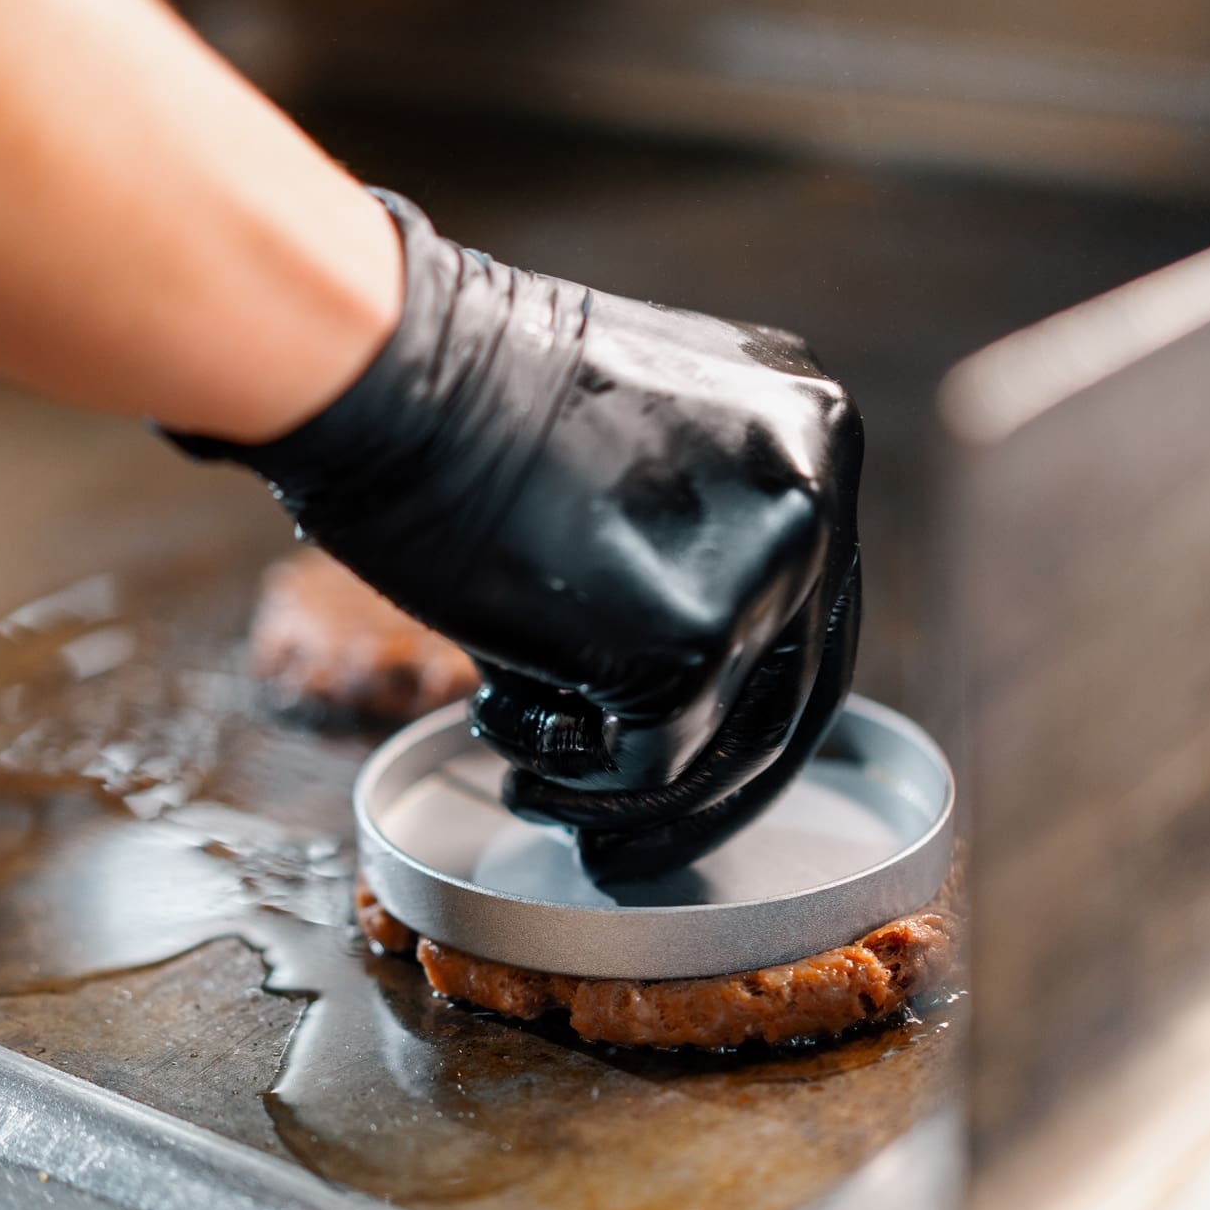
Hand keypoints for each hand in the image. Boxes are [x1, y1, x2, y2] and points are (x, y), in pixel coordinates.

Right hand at [169, 193, 861, 881]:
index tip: (682, 750)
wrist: (392, 370)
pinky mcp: (692, 645)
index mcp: (810, 430)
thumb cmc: (462, 391)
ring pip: (725, 746)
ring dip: (623, 792)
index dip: (741, 697)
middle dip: (702, 787)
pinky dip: (568, 769)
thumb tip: (673, 653)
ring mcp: (764, 571)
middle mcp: (816, 496)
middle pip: (791, 691)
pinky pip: (648, 764)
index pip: (810, 603)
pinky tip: (497, 718)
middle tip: (621, 839)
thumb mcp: (631, 427)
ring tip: (532, 784)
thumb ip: (690, 524)